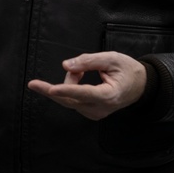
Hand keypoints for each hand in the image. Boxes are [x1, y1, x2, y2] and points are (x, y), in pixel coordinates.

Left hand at [27, 51, 146, 119]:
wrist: (140, 86)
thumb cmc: (127, 70)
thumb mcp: (111, 58)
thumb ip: (88, 61)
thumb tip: (66, 65)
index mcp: (109, 95)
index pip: (83, 93)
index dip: (66, 89)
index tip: (50, 89)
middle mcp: (100, 108)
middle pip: (69, 100)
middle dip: (53, 88)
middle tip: (33, 84)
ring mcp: (95, 114)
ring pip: (69, 99)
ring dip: (68, 83)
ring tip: (81, 70)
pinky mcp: (90, 113)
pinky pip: (72, 101)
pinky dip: (71, 89)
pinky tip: (81, 80)